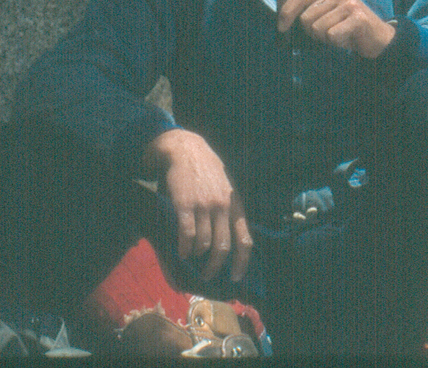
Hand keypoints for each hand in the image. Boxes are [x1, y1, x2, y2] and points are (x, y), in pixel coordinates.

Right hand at [144, 129, 252, 282]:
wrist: (187, 150)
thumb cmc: (208, 171)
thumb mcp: (227, 188)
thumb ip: (230, 211)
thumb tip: (232, 239)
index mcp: (236, 205)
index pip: (245, 239)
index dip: (242, 262)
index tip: (235, 277)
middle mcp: (223, 207)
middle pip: (222, 247)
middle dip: (215, 266)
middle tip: (208, 275)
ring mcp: (204, 206)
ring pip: (203, 243)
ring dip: (196, 255)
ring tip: (191, 256)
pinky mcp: (185, 205)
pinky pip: (186, 234)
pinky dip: (184, 248)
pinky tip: (181, 251)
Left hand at [277, 0, 395, 58]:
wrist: (378, 38)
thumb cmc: (348, 27)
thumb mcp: (329, 13)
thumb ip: (312, 10)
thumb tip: (283, 20)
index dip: (286, 12)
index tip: (281, 28)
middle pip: (306, 17)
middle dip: (312, 32)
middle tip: (328, 33)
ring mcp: (349, 4)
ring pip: (317, 28)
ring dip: (325, 38)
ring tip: (339, 34)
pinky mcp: (358, 18)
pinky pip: (331, 35)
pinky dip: (336, 42)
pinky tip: (347, 38)